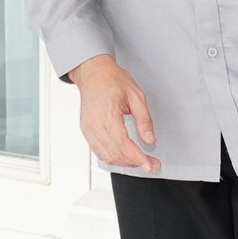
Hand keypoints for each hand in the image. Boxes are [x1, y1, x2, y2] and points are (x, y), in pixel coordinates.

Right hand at [68, 54, 161, 172]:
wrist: (93, 73)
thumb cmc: (112, 80)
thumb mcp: (136, 95)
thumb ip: (144, 120)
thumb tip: (149, 140)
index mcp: (108, 114)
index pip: (123, 144)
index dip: (137, 158)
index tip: (150, 165)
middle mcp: (95, 124)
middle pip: (115, 153)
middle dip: (135, 162)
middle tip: (151, 163)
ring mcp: (88, 129)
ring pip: (106, 156)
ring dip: (124, 162)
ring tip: (140, 161)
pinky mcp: (86, 131)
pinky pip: (98, 151)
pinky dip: (112, 158)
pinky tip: (124, 157)